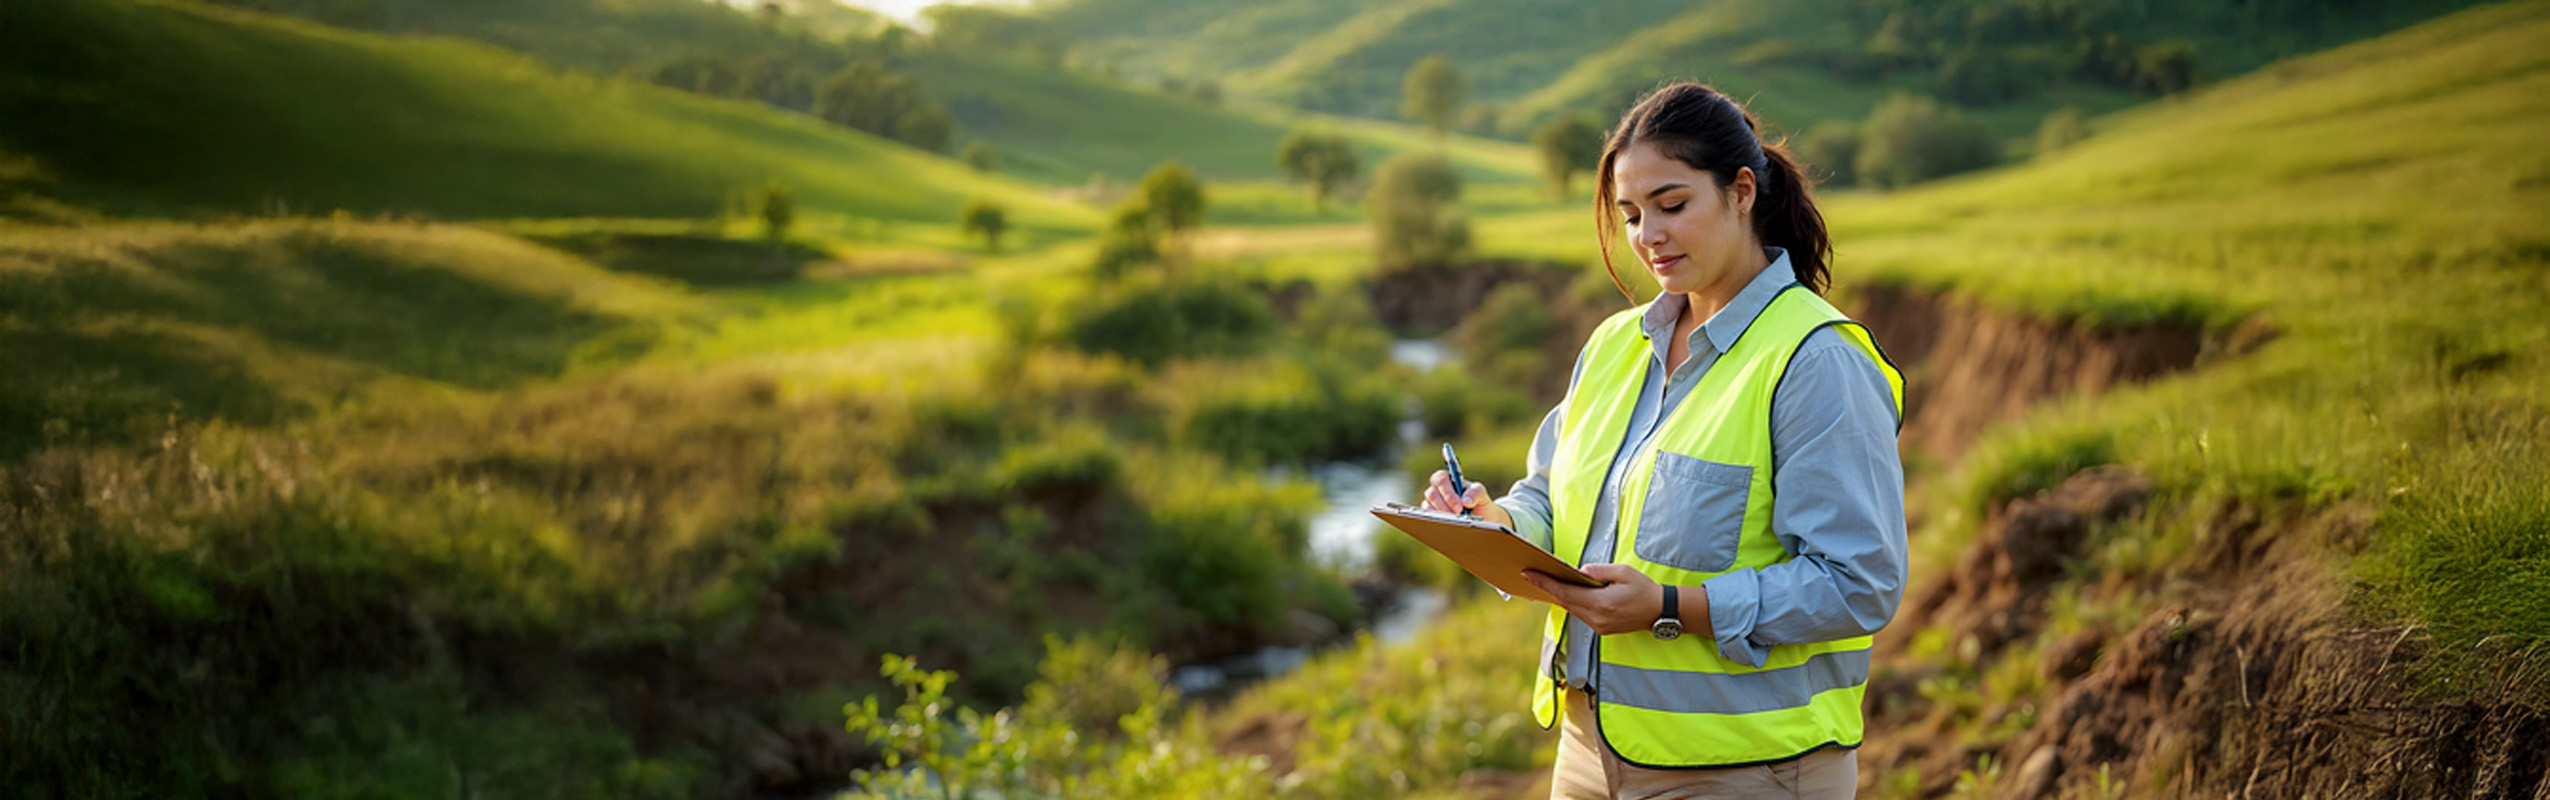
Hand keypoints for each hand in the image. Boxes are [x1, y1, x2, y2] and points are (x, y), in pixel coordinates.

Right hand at [1424, 470, 1513, 528]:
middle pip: (1432, 493)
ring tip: (1455, 522)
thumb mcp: (1482, 496)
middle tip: (1458, 515)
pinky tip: (1448, 526)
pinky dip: (1437, 521)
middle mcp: (1439, 490)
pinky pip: (1428, 517)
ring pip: (1427, 505)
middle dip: (1445, 505)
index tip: (1460, 505)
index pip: (1441, 478)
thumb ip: (1476, 493)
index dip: (1447, 492)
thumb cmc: (1481, 504)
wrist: (1484, 519)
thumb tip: (1465, 501)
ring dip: (1441, 514)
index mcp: (1450, 480)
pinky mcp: (1432, 515)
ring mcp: (1434, 503)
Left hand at [1524, 564, 1671, 635]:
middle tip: (1532, 573)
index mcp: (1601, 603)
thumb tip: (1578, 572)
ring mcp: (1598, 626)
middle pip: (1564, 602)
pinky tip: (1568, 592)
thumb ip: (1597, 571)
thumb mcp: (1622, 572)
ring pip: (1571, 609)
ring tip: (1547, 580)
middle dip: (1548, 588)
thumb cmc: (1643, 589)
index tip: (1528, 573)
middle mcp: (1597, 618)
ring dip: (1560, 595)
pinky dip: (1572, 602)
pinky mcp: (1601, 629)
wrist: (1659, 611)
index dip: (1544, 583)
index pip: (1565, 593)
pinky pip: (1581, 614)